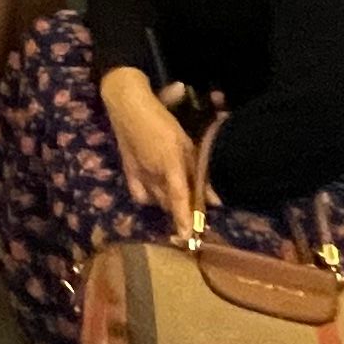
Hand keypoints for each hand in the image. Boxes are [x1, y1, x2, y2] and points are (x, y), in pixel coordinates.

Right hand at [103, 69, 203, 238]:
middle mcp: (153, 173)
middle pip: (168, 202)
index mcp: (170, 164)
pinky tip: (156, 193)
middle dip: (181, 210)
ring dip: (168, 204)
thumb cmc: (162, 120)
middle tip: (194, 210)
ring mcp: (139, 174)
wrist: (128, 106)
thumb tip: (214, 199)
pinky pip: (140, 194)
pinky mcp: (128, 172)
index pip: (178, 198)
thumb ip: (199, 172)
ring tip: (177, 199)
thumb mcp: (187, 143)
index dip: (183, 219)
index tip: (187, 237)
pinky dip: (150, 198)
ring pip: (155, 200)